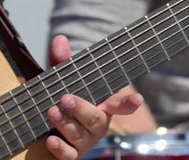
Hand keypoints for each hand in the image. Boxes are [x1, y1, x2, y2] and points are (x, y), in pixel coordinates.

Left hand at [44, 34, 143, 159]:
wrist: (50, 128)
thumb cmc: (66, 100)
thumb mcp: (65, 80)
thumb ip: (63, 62)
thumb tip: (59, 39)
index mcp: (103, 106)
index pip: (120, 105)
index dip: (129, 103)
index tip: (138, 99)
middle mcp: (97, 125)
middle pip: (95, 119)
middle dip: (81, 108)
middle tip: (65, 98)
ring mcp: (85, 142)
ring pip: (80, 135)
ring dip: (65, 124)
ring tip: (52, 111)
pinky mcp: (71, 154)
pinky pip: (68, 155)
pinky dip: (60, 148)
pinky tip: (51, 140)